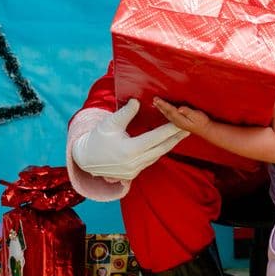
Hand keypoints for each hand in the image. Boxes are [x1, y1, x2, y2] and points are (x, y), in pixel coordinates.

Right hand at [72, 99, 188, 180]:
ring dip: (170, 145)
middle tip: (189, 127)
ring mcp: (134, 170)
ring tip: (181, 134)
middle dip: (176, 138)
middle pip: (162, 148)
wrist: (86, 159)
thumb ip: (125, 113)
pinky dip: (159, 151)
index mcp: (129, 150)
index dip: (170, 129)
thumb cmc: (97, 138)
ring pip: (158, 155)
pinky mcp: (133, 174)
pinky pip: (151, 161)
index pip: (156, 138)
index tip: (181, 122)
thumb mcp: (109, 123)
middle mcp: (134, 162)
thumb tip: (137, 101)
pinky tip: (167, 144)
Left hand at [153, 97, 210, 133]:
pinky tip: (164, 110)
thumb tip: (180, 108)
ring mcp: (178, 123)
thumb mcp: (197, 115)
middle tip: (154, 99)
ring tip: (156, 103)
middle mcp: (177, 122)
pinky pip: (169, 116)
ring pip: (167, 115)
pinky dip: (165, 112)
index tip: (157, 99)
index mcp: (180, 119)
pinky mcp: (180, 123)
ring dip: (161, 109)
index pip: (170, 110)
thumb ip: (188, 111)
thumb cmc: (203, 122)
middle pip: (166, 112)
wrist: (206, 130)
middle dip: (160, 106)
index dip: (163, 104)